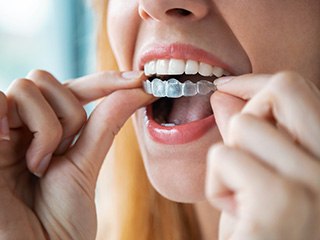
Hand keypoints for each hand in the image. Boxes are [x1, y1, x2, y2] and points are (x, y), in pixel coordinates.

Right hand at [0, 70, 152, 239]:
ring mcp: (1, 130)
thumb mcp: (87, 163)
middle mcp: (23, 125)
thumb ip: (106, 123)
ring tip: (38, 165)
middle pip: (47, 79)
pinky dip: (13, 122)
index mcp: (47, 130)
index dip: (104, 81)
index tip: (139, 79)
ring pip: (28, 87)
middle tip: (61, 154)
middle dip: (67, 114)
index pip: (74, 89)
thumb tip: (138, 89)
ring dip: (46, 128)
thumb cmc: (62, 218)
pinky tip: (16, 154)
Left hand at [207, 71, 319, 239]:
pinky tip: (238, 215)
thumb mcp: (263, 177)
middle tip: (241, 150)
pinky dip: (218, 185)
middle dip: (248, 111)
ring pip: (242, 126)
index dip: (256, 83)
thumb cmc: (265, 230)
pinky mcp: (280, 202)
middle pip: (283, 88)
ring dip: (229, 162)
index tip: (227, 87)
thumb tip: (224, 94)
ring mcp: (317, 183)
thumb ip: (251, 134)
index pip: (298, 89)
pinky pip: (223, 157)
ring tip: (243, 197)